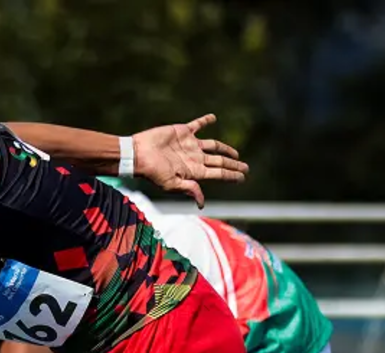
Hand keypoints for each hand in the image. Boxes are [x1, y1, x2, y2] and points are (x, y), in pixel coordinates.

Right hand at [133, 114, 247, 207]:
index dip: (232, 175)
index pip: (218, 173)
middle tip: (246, 168)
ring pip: (213, 146)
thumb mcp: (172, 184)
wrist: (138, 154)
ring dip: (225, 148)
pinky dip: (206, 121)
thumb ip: (190, 189)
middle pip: (219, 162)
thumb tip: (202, 203)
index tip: (243, 177)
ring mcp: (190, 145)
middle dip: (233, 165)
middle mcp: (195, 158)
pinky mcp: (183, 132)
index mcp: (194, 171)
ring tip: (235, 153)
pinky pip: (198, 125)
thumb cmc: (152, 172)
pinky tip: (213, 118)